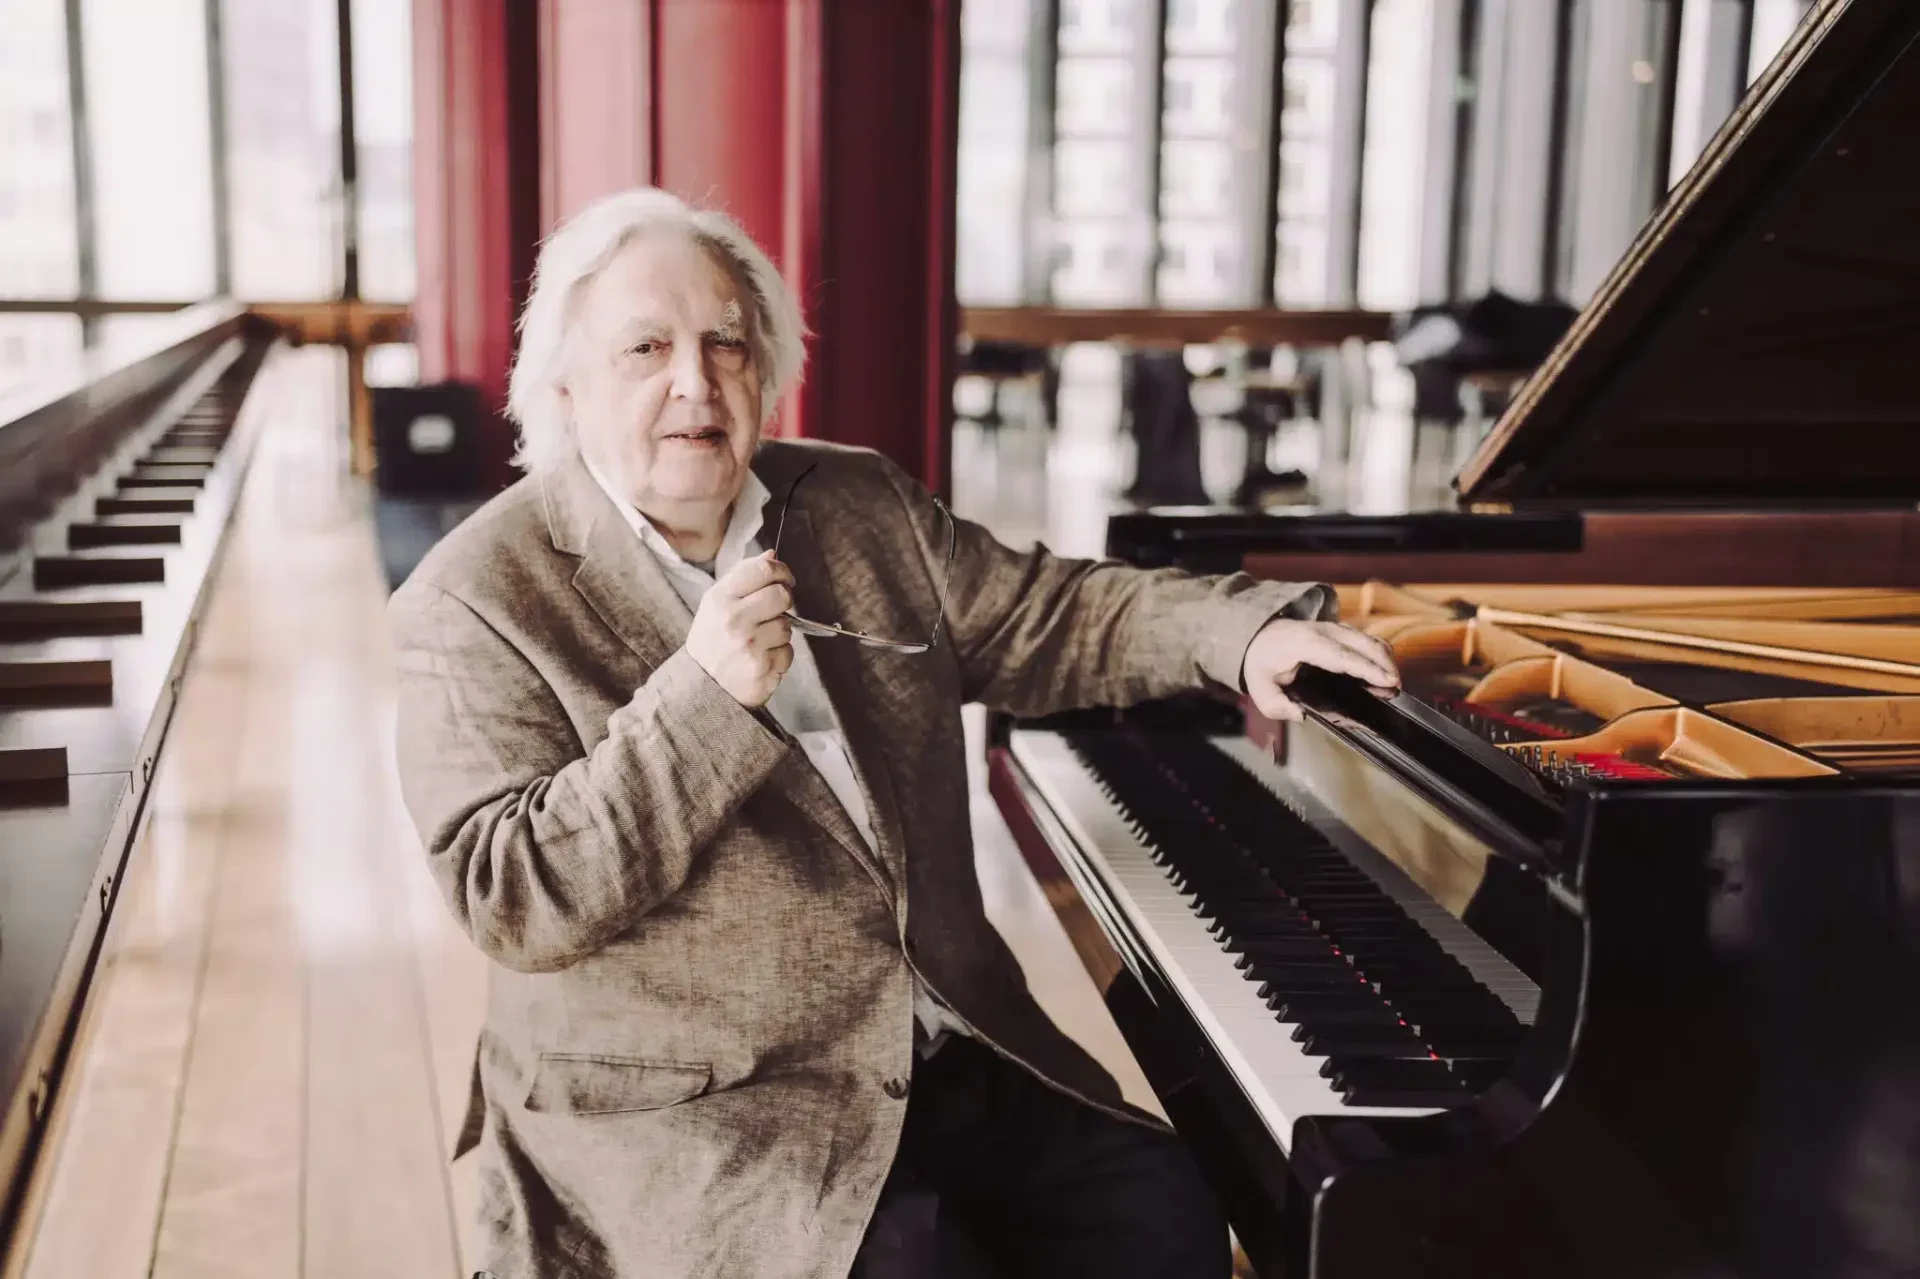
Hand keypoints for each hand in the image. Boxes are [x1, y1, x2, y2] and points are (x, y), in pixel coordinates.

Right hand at [686, 551, 794, 707]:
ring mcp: (749, 646)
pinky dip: (779, 656)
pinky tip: (760, 659)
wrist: (701, 686)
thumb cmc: (712, 640)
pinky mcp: (762, 669)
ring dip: (779, 633)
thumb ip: (743, 577)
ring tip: (758, 641)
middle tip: (773, 611)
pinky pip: (787, 653)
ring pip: (787, 626)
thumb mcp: (717, 603)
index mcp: (721, 598)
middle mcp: (734, 620)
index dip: (782, 571)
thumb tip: (772, 555)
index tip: (786, 579)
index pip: (763, 569)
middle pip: (782, 595)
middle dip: (784, 602)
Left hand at [1240, 618, 1398, 722]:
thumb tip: (1300, 714)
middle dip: (1383, 663)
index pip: (1341, 655)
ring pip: (1367, 638)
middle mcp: (1321, 631)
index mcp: (1303, 644)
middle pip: (1361, 643)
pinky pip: (1364, 638)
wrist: (1259, 636)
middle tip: (1396, 686)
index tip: (1386, 680)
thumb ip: (1277, 705)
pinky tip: (1384, 670)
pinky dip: (1378, 653)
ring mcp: (1332, 627)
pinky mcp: (1339, 630)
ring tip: (1393, 682)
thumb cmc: (1263, 663)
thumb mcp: (1260, 689)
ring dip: (1384, 658)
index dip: (1366, 667)